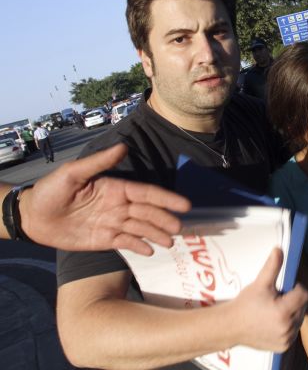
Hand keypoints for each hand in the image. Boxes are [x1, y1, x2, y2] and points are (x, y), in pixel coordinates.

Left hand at [19, 144, 190, 254]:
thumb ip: (99, 162)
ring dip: (156, 234)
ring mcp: (113, 223)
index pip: (146, 193)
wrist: (32, 217)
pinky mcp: (105, 240)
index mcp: (115, 188)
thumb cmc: (51, 191)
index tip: (184, 205)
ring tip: (170, 243)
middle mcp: (119, 206)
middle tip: (179, 228)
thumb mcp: (72, 173)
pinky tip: (150, 251)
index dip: (166, 198)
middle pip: (148, 212)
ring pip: (141, 229)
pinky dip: (139, 246)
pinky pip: (127, 242)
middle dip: (165, 219)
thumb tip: (123, 147)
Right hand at [229, 248, 307, 351]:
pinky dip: (288, 325)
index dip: (296, 288)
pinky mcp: (283, 347)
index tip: (284, 287)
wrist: (231, 327)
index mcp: (283, 312)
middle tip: (278, 298)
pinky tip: (275, 320)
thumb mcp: (260, 284)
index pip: (304, 294)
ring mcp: (286, 339)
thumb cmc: (245, 304)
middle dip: (294, 300)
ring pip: (299, 319)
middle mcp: (287, 328)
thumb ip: (272, 266)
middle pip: (302, 307)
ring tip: (275, 309)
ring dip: (293, 312)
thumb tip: (279, 249)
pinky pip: (293, 332)